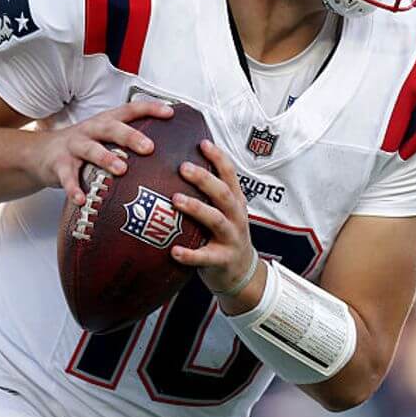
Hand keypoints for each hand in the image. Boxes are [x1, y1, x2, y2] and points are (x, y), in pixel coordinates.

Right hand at [30, 101, 173, 205]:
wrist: (40, 153)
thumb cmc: (83, 146)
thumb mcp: (104, 138)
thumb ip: (128, 143)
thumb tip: (168, 156)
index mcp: (105, 122)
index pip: (130, 110)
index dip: (149, 109)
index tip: (170, 113)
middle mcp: (91, 130)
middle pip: (111, 128)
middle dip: (130, 136)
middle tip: (149, 148)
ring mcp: (74, 146)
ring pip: (90, 149)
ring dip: (106, 158)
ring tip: (121, 170)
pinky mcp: (58, 164)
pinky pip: (67, 177)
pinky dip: (73, 188)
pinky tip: (81, 199)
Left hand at [170, 140, 258, 298]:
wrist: (242, 273)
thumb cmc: (224, 237)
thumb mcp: (224, 212)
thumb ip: (209, 194)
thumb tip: (179, 167)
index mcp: (235, 202)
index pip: (230, 175)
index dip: (219, 158)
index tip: (202, 143)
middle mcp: (236, 217)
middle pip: (223, 194)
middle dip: (205, 179)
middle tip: (183, 168)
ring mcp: (231, 239)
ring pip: (216, 220)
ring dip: (197, 209)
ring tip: (176, 200)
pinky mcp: (222, 260)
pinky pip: (205, 257)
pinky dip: (190, 254)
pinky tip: (173, 251)